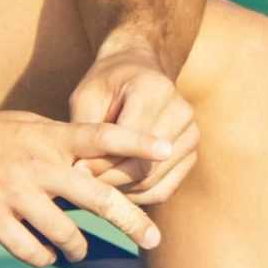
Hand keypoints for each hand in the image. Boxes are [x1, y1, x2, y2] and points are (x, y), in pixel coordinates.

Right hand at [0, 101, 167, 266]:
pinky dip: (43, 257)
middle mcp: (40, 166)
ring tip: (79, 249)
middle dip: (132, 221)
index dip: (138, 141)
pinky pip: (30, 250)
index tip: (169, 148)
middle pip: (99, 197)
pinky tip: (44, 254)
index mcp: (53, 138)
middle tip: (153, 239)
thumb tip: (105, 159)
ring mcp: (17, 194)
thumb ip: (67, 144)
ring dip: (78, 247)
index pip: (104, 136)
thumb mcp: (33, 126)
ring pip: (66, 233)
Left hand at [68, 45, 201, 210]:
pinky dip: (138, 197)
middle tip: (83, 187)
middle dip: (110, 181)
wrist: (137, 70)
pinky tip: (117, 189)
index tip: (76, 172)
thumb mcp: (87, 97)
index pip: (131, 141)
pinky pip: (164, 189)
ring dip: (123, 192)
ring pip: (154, 182)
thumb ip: (87, 132)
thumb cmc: (106, 84)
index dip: (102, 162)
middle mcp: (181, 111)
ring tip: (97, 187)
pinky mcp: (191, 153)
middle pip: (144, 167)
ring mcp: (191, 133)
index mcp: (154, 89)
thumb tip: (82, 174)